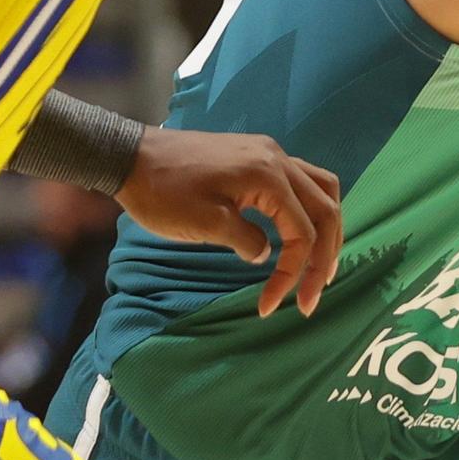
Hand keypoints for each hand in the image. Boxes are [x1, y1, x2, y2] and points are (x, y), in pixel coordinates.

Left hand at [115, 128, 344, 317]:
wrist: (132, 156)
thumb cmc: (164, 192)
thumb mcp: (205, 224)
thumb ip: (246, 240)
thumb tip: (264, 254)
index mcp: (269, 176)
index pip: (302, 231)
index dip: (293, 273)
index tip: (271, 306)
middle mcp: (278, 159)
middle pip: (325, 209)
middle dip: (324, 256)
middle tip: (311, 296)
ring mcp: (269, 153)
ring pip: (320, 189)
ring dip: (326, 227)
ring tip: (320, 263)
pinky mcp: (256, 155)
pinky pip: (301, 180)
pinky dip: (309, 208)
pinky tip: (299, 229)